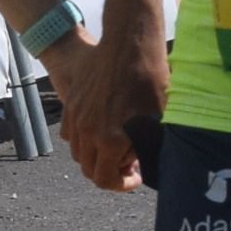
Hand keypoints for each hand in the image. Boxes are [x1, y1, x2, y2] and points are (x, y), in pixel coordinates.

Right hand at [65, 29, 161, 193]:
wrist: (129, 45)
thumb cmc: (151, 79)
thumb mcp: (161, 119)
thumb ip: (153, 148)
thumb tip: (155, 166)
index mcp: (111, 140)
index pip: (105, 180)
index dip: (122, 185)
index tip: (135, 176)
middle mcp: (88, 131)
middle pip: (89, 169)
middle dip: (109, 172)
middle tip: (128, 164)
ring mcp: (76, 116)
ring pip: (78, 152)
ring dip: (96, 156)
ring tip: (115, 146)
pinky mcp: (72, 103)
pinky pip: (70, 133)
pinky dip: (83, 139)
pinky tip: (100, 129)